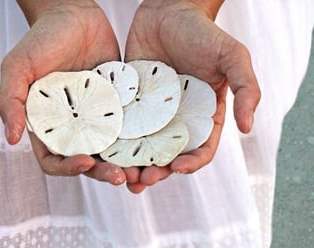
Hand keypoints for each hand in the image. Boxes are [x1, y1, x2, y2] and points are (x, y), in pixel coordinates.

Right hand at [0, 1, 126, 184]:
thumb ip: (10, 101)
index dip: (68, 168)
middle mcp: (74, 125)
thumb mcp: (18, 67)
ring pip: (111, 148)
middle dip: (103, 172)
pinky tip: (152, 143)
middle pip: (88, 160)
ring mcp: (97, 117)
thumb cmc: (42, 40)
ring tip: (140, 169)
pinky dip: (139, 138)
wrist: (75, 15)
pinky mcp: (118, 105)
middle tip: (121, 176)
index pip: (55, 159)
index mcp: (48, 124)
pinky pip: (130, 125)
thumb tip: (11, 138)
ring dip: (124, 163)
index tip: (85, 162)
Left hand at [124, 0, 259, 192]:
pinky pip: (123, 125)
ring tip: (124, 175)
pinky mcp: (131, 102)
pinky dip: (117, 141)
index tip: (177, 168)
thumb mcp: (232, 57)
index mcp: (203, 114)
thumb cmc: (203, 33)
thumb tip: (248, 128)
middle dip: (158, 170)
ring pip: (144, 146)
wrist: (168, 10)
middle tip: (144, 180)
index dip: (191, 164)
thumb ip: (246, 89)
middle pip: (168, 154)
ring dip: (135, 164)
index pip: (200, 148)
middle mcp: (177, 118)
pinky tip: (107, 151)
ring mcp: (152, 112)